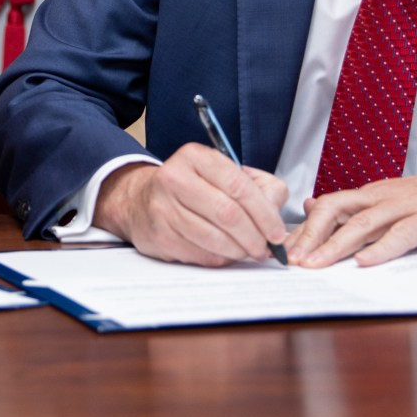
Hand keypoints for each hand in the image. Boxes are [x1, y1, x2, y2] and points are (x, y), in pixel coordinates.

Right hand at [94, 143, 289, 266]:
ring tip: (249, 252)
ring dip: (239, 251)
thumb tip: (275, 211)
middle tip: (266, 247)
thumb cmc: (190, 187)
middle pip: (227, 214)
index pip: (238, 185)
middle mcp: (174, 178)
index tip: (277, 231)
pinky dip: (220, 258)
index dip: (264, 213)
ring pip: (214, 238)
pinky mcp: (159, 235)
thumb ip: (258, 186)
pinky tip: (226, 253)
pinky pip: (200, 254)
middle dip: (254, 236)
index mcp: (195, 157)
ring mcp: (163, 208)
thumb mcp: (223, 173)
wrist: (140, 201)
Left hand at [284, 163, 416, 267]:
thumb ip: (358, 209)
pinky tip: (366, 263)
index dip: (305, 229)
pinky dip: (382, 248)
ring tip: (317, 264)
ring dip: (337, 245)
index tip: (284, 252)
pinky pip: (403, 233)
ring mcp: (408, 205)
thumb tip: (313, 206)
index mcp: (374, 194)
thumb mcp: (394, 203)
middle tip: (292, 261)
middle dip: (311, 235)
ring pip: (364, 222)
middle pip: (337, 210)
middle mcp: (385, 195)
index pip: (329, 207)